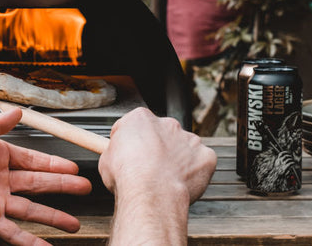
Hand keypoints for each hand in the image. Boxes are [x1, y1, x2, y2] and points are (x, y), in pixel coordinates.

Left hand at [0, 109, 91, 244]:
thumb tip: (17, 111)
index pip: (32, 160)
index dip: (53, 165)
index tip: (72, 168)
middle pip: (38, 184)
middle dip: (62, 187)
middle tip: (83, 189)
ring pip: (31, 210)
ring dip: (52, 217)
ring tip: (73, 223)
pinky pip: (12, 231)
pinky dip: (29, 241)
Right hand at [98, 109, 216, 244]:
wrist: (151, 192)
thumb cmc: (128, 176)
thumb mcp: (106, 159)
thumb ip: (116, 152)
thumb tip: (117, 158)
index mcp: (141, 119)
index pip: (137, 125)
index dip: (133, 142)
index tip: (131, 154)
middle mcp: (167, 124)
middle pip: (163, 134)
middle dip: (158, 149)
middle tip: (150, 169)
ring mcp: (188, 139)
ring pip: (184, 148)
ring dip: (178, 159)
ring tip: (166, 179)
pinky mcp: (205, 156)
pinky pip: (201, 163)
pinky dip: (195, 172)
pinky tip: (182, 183)